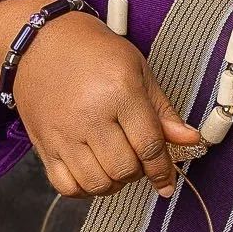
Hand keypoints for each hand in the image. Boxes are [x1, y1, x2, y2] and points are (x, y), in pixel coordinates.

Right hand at [0, 0, 200, 197]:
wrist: (42, 42)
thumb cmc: (95, 53)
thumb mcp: (138, 70)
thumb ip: (163, 110)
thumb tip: (190, 139)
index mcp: (120, 92)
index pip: (149, 145)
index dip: (162, 169)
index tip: (166, 180)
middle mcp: (90, 116)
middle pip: (124, 168)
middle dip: (139, 173)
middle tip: (139, 161)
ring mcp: (63, 133)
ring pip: (97, 183)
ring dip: (114, 183)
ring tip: (117, 166)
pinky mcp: (43, 145)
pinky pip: (67, 186)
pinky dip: (84, 189)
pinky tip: (93, 171)